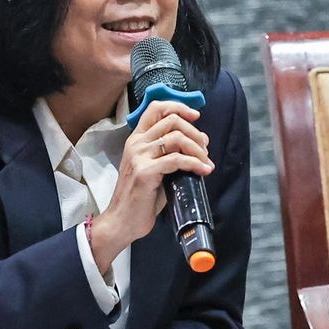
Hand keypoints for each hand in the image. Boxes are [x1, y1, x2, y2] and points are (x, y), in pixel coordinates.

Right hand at [90, 100, 213, 268]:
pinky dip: (195, 163)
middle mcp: (136, 143)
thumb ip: (172, 153)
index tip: (196, 116)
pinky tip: (203, 171)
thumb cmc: (141, 197)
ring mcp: (139, 157)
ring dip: (198, 149)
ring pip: (177, 138)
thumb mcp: (156, 169)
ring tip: (206, 163)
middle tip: (205, 150)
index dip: (179, 107)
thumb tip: (200, 143)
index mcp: (137, 139)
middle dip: (195, 133)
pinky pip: (177, 160)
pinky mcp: (145, 172)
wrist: (122, 221)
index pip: (156, 108)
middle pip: (172, 121)